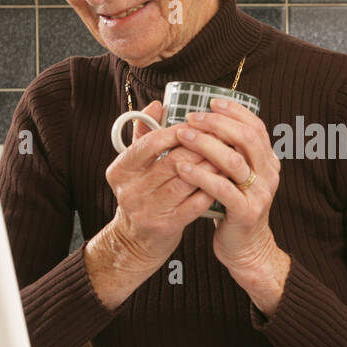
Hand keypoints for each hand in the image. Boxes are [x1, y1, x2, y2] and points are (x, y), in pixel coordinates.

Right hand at [99, 100, 223, 272]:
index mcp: (120, 170)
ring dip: (210, 166)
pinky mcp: (166, 226)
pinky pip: (195, 203)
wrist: (136, 241)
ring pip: (186, 181)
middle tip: (221, 137)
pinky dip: (211, 189)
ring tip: (226, 155)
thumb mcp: (134, 167)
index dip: (177, 131)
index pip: (151, 142)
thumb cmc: (142, 195)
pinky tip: (223, 181)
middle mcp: (130, 190)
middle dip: (200, 147)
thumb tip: (157, 104)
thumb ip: (144, 135)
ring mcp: (147, 210)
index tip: (196, 124)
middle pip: (173, 160)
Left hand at [173, 97, 282, 275]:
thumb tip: (204, 121)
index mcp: (267, 161)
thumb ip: (228, 151)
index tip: (211, 102)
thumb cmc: (234, 207)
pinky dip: (200, 175)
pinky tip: (182, 167)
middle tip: (192, 118)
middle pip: (246, 138)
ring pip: (234, 161)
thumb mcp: (236, 176)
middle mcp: (268, 174)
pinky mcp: (245, 212)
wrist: (246, 248)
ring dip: (205, 145)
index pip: (256, 127)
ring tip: (182, 136)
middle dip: (217, 124)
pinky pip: (222, 189)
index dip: (235, 112)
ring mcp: (259, 193)